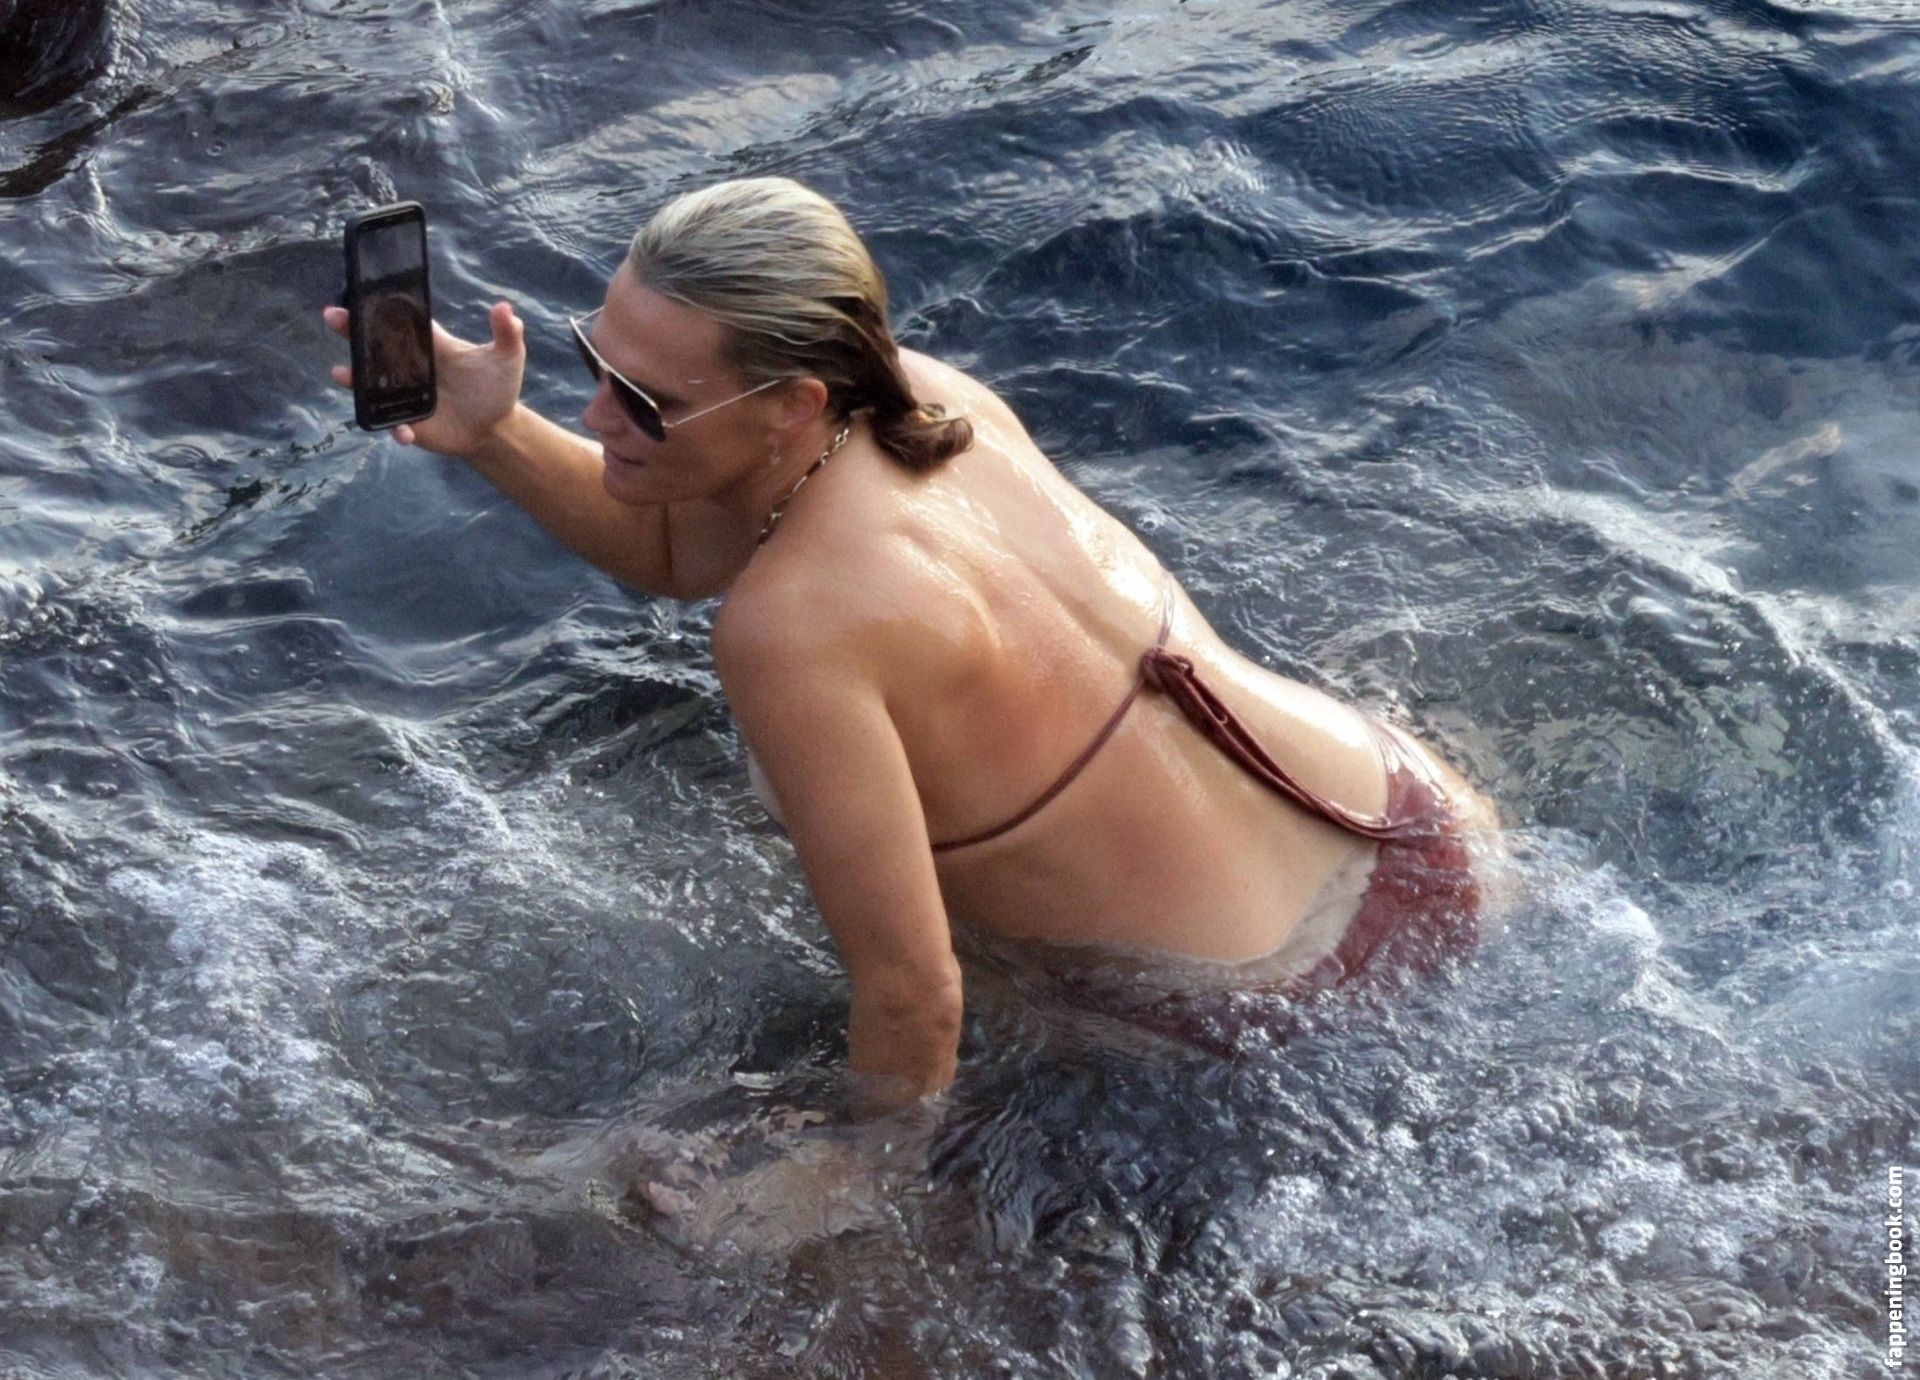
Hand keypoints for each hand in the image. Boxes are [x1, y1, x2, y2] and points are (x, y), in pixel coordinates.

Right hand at [321, 300, 526, 457]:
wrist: (496, 430)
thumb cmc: (498, 388)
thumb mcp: (508, 358)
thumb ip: (507, 333)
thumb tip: (505, 308)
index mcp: (430, 345)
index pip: (402, 321)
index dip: (381, 308)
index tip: (359, 295)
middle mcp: (411, 366)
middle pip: (376, 346)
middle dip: (352, 331)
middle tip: (332, 317)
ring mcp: (405, 394)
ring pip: (372, 384)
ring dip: (354, 379)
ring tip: (341, 374)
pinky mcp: (408, 420)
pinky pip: (392, 423)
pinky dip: (395, 428)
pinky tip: (404, 434)